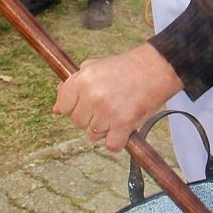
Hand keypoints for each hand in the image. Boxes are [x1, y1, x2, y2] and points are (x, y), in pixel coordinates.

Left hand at [53, 43, 182, 151]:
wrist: (156, 68)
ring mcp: (107, 112)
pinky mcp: (123, 125)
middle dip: (89, 117)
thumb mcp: (94, 67)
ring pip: (93, 135)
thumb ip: (73, 86)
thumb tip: (56, 110)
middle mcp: (92, 96)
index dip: (74, 106)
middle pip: (77, 122)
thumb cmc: (125, 68)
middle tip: (106, 105)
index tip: (85, 103)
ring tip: (116, 112)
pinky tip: (123, 127)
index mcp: (82, 80)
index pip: (63, 107)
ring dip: (103, 129)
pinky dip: (117, 140)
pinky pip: (111, 145)